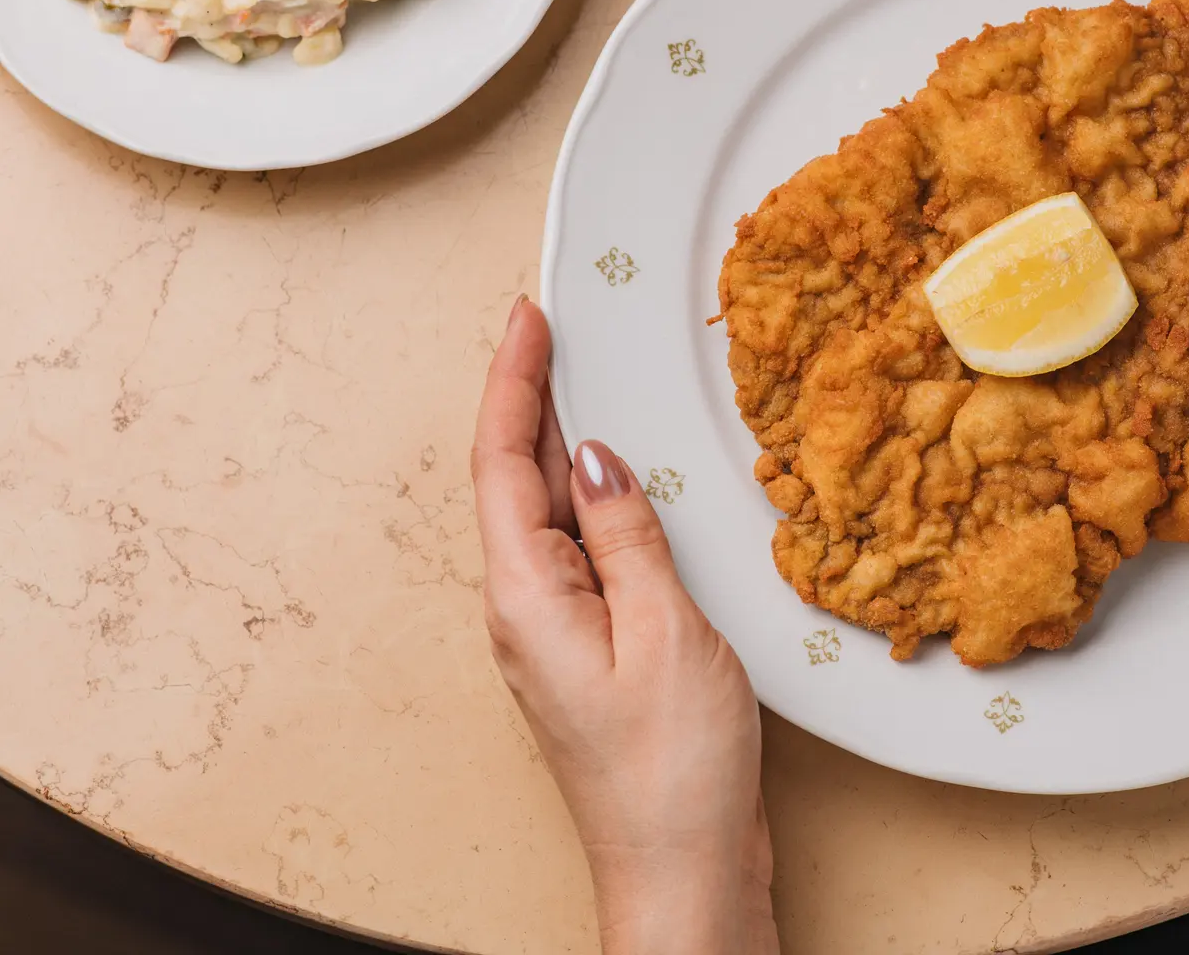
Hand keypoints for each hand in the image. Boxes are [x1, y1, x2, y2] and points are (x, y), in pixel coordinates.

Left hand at [471, 298, 775, 954]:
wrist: (684, 870)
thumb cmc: (672, 769)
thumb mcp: (664, 631)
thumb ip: (627, 536)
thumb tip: (600, 458)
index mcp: (528, 595)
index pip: (505, 462)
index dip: (514, 382)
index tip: (528, 316)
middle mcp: (527, 609)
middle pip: (520, 481)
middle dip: (537, 400)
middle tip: (562, 329)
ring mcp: (556, 632)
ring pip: (554, 514)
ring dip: (571, 447)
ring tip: (594, 381)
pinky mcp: (591, 650)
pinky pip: (585, 551)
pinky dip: (603, 501)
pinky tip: (632, 484)